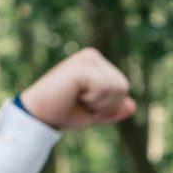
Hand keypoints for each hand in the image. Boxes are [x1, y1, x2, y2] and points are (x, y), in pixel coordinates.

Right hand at [19, 49, 134, 130]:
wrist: (40, 116)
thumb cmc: (63, 112)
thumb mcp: (93, 113)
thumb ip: (112, 109)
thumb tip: (132, 106)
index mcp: (96, 64)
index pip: (123, 88)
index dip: (108, 105)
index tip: (85, 104)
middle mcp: (92, 56)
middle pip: (123, 87)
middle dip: (105, 104)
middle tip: (81, 103)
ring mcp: (87, 59)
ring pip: (117, 88)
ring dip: (98, 103)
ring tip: (76, 98)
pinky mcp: (82, 66)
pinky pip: (105, 89)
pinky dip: (93, 100)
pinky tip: (74, 95)